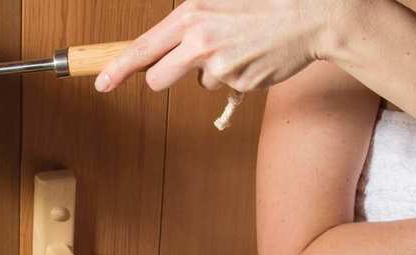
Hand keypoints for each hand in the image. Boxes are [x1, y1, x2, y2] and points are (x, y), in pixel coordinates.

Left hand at [95, 0, 360, 93]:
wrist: (314, 14)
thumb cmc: (267, 3)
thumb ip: (189, 19)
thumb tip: (164, 40)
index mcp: (190, 15)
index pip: (141, 48)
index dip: (117, 69)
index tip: (101, 83)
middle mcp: (200, 41)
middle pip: (158, 79)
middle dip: (166, 76)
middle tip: (190, 59)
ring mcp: (220, 65)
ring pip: (198, 82)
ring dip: (212, 70)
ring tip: (238, 46)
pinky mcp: (240, 83)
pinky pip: (226, 86)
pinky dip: (237, 74)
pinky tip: (254, 55)